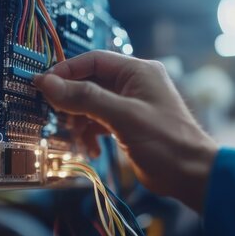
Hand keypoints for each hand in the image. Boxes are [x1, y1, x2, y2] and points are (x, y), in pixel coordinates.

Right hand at [33, 50, 217, 211]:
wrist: (190, 175)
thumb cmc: (167, 142)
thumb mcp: (122, 116)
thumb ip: (85, 98)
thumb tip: (49, 84)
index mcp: (137, 71)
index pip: (93, 60)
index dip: (66, 71)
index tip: (43, 83)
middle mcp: (133, 84)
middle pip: (90, 82)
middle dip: (72, 100)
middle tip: (56, 113)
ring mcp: (130, 104)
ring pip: (91, 104)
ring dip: (80, 120)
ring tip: (77, 136)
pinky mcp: (127, 124)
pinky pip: (99, 121)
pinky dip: (90, 133)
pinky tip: (91, 149)